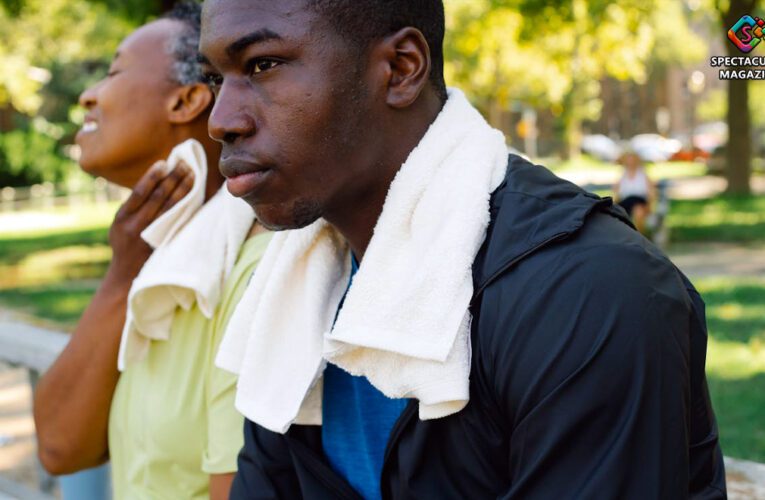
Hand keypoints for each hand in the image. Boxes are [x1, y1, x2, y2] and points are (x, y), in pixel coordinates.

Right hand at [105, 160, 193, 284]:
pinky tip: (195, 197)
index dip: (152, 177)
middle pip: (157, 198)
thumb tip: (156, 182)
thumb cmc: (126, 245)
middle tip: (185, 165)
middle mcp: (136, 227)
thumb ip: (134, 208)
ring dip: (182, 190)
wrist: (127, 276)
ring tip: (192, 175)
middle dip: (172, 179)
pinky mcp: (164, 245)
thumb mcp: (121, 226)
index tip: (164, 163)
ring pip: (170, 209)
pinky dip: (186, 208)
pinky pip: (178, 223)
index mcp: (122, 218)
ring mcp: (151, 237)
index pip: (139, 193)